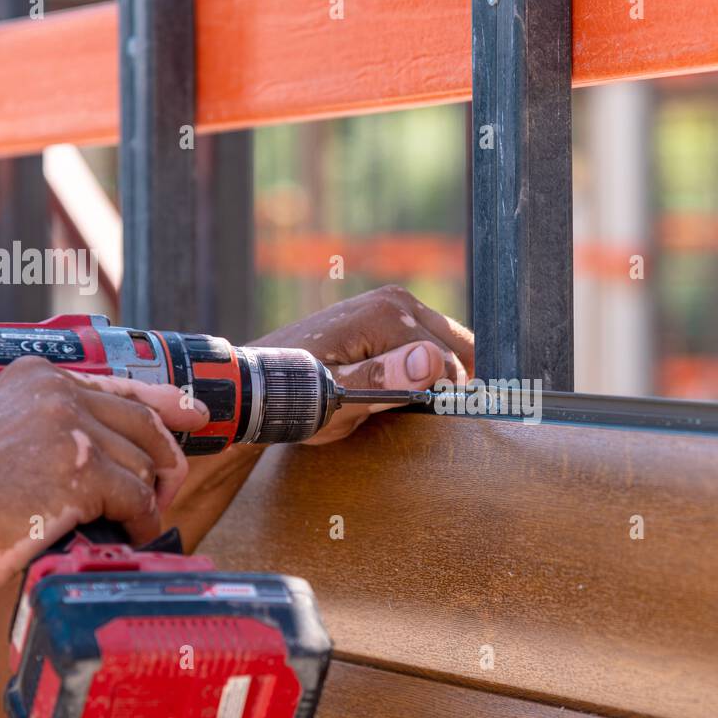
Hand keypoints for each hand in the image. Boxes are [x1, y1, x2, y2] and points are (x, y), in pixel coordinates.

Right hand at [0, 356, 209, 595]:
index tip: (193, 414)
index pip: (120, 385)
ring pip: (143, 464)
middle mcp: (58, 392)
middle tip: (170, 490)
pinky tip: (131, 534)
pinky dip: (141, 522)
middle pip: (144, 424)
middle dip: (167, 460)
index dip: (166, 402)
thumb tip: (103, 450)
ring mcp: (72, 428)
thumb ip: (45, 427)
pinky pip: (137, 499)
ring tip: (131, 522)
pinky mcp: (84, 469)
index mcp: (36, 377)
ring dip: (145, 499)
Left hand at [256, 284, 473, 444]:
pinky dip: (426, 365)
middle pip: (459, 347)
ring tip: (403, 398)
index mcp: (389, 314)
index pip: (451, 364)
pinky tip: (399, 385)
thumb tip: (430, 361)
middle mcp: (396, 299)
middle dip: (447, 381)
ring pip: (448, 344)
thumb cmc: (294, 395)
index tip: (413, 417)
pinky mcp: (386, 313)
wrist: (257, 382)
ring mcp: (391, 302)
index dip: (441, 399)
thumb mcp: (338, 398)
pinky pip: (429, 340)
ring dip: (438, 374)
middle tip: (413, 411)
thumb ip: (385, 380)